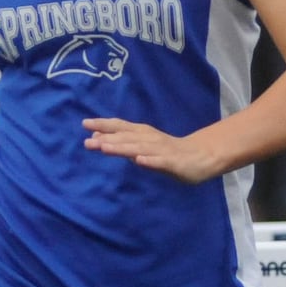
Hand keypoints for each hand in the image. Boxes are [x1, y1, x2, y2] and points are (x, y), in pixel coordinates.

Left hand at [82, 117, 215, 183]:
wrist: (201, 156)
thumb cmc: (167, 150)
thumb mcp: (142, 144)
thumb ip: (122, 142)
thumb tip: (97, 138)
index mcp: (142, 133)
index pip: (120, 126)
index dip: (103, 125)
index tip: (84, 123)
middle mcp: (150, 138)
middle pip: (126, 138)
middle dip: (107, 139)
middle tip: (87, 142)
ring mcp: (161, 150)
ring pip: (139, 148)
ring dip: (122, 148)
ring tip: (105, 148)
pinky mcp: (173, 162)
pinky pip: (160, 162)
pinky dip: (150, 161)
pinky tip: (140, 161)